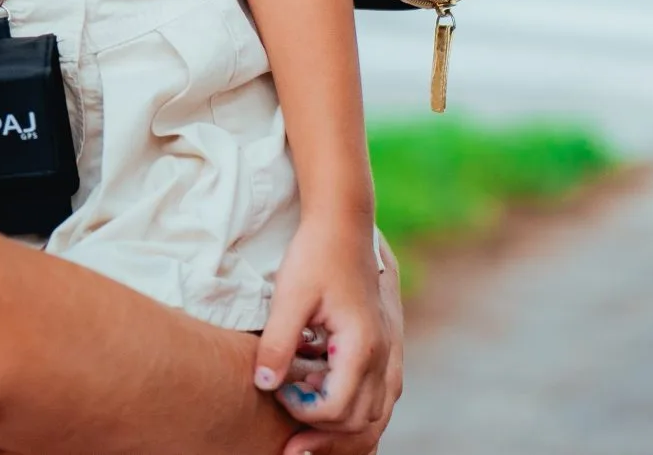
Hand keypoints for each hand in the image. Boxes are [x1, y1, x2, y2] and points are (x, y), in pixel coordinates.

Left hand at [257, 215, 396, 442]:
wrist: (344, 222)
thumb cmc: (316, 254)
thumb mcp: (289, 296)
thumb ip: (277, 343)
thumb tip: (264, 386)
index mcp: (362, 345)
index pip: (337, 408)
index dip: (304, 411)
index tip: (279, 390)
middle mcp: (383, 354)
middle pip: (362, 421)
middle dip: (323, 431)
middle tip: (287, 422)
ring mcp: (388, 351)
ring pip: (377, 413)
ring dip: (342, 422)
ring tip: (306, 410)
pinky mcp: (384, 345)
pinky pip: (379, 394)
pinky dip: (354, 405)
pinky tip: (321, 387)